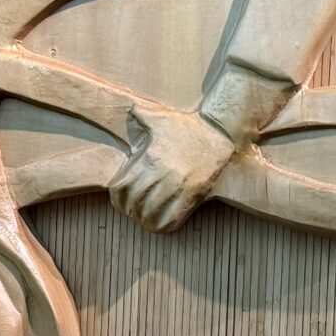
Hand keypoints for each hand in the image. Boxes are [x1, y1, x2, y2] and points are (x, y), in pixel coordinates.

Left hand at [108, 105, 237, 232]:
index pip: (121, 189)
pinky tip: (159, 222)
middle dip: (130, 210)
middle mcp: (161, 175)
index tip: (120, 199)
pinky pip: (171, 220)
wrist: (218, 131)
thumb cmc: (188, 125)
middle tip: (132, 210)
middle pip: (134, 204)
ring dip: (144, 220)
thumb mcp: (161, 117)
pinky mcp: (193, 196)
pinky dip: (162, 226)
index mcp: (149, 159)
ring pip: (150, 216)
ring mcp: (177, 187)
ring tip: (145, 217)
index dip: (117, 199)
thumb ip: (142, 115)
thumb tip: (132, 109)